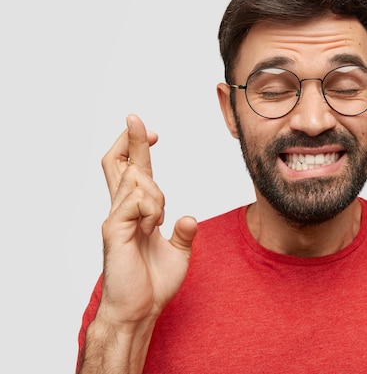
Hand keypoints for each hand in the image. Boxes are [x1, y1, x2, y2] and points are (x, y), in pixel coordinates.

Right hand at [99, 114, 196, 328]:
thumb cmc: (152, 284)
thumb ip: (183, 233)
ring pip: (136, 180)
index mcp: (137, 213)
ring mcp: (117, 218)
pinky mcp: (114, 229)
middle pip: (119, 164)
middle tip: (136, 120)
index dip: (139, 150)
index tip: (153, 133)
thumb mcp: (178, 253)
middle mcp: (123, 210)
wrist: (140, 309)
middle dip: (130, 139)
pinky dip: (151, 207)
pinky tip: (152, 226)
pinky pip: (136, 201)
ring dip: (155, 192)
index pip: (133, 172)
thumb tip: (189, 217)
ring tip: (157, 221)